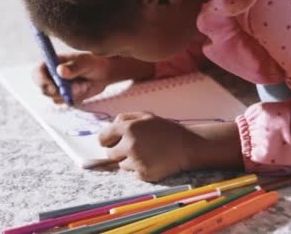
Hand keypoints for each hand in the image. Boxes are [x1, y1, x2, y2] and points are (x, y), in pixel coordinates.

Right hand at [36, 54, 154, 103]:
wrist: (105, 72)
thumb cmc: (94, 62)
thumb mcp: (86, 62)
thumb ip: (74, 67)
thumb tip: (60, 71)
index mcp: (51, 63)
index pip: (37, 73)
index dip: (41, 81)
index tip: (54, 88)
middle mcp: (51, 76)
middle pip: (44, 90)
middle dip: (59, 92)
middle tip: (77, 88)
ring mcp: (57, 87)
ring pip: (55, 98)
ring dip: (71, 95)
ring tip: (84, 84)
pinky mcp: (65, 96)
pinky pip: (66, 103)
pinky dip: (76, 98)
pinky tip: (84, 89)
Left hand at [99, 112, 242, 181]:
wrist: (187, 146)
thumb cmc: (166, 129)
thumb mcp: (146, 116)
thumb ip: (125, 118)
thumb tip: (109, 127)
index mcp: (128, 128)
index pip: (102, 138)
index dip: (106, 140)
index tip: (110, 142)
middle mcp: (129, 145)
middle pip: (110, 154)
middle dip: (118, 152)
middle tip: (133, 148)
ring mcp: (136, 161)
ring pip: (122, 165)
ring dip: (129, 161)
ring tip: (147, 154)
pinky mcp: (143, 174)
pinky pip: (133, 174)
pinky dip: (140, 170)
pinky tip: (152, 162)